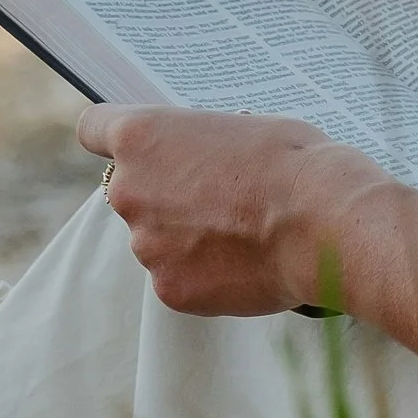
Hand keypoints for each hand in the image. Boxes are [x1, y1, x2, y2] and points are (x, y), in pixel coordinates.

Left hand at [76, 102, 343, 316]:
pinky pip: (180, 277)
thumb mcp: (244, 127)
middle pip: (131, 189)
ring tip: (244, 232)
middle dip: (165, 193)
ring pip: (157, 238)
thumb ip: (201, 145)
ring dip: (186, 236)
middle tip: (217, 195)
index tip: (139, 146)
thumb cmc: (293, 161)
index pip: (93, 128)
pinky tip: (247, 263)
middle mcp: (129, 191)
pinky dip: (206, 273)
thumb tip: (202, 160)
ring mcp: (146, 245)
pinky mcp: (170, 289)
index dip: (115, 136)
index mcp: (141, 137)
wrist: (324, 223)